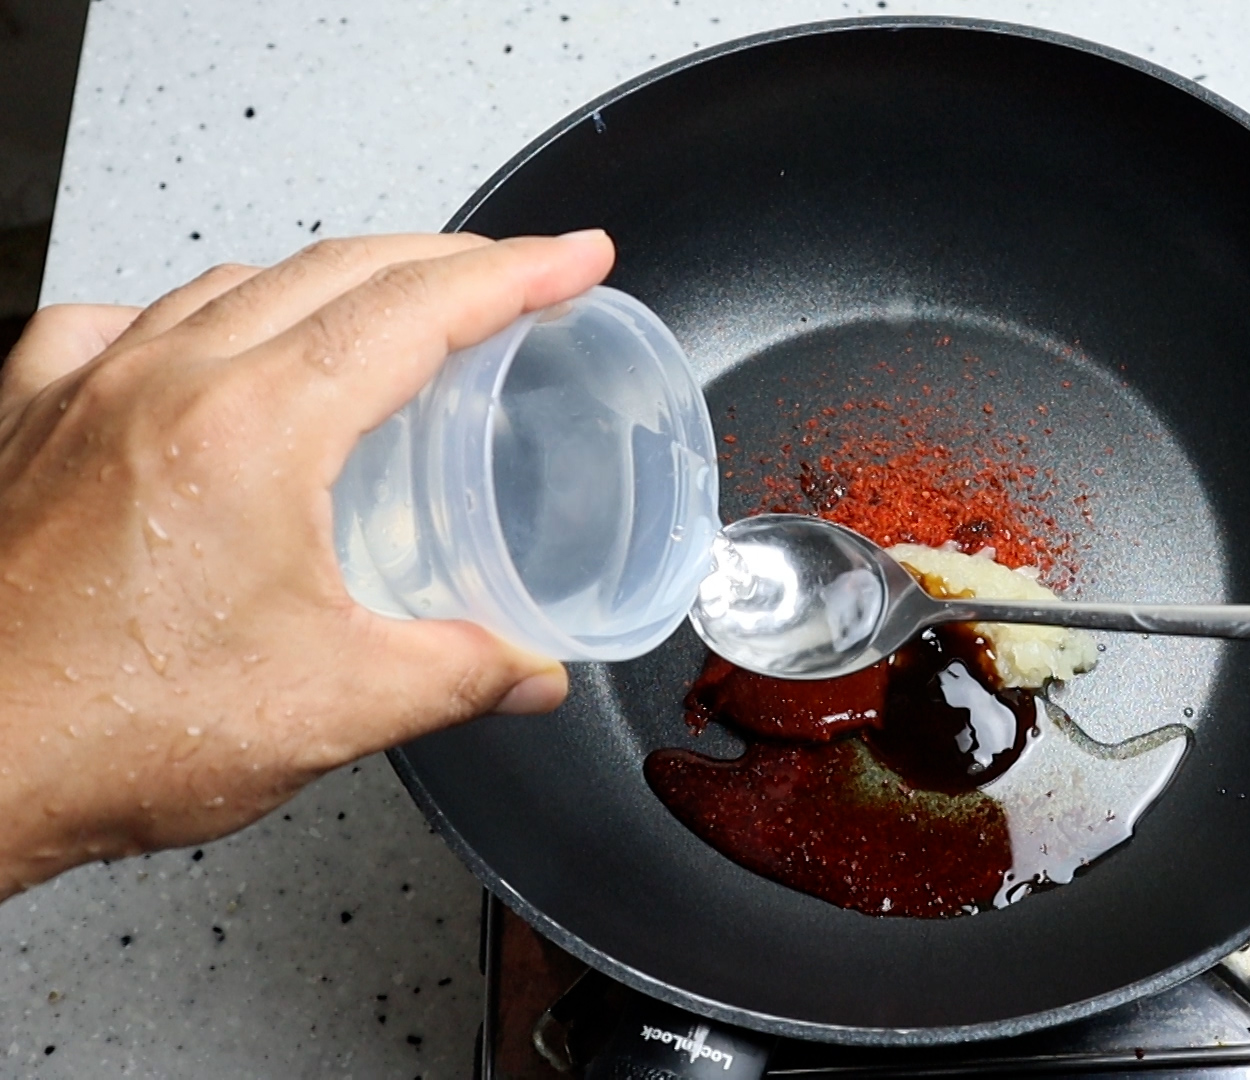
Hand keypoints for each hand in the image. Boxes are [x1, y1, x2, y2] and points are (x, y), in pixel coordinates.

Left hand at [0, 232, 614, 896]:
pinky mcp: (29, 424)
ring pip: (233, 282)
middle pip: (337, 267)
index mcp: (254, 430)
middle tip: (513, 276)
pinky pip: (115, 322)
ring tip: (386, 311)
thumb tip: (529, 670)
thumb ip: (459, 675)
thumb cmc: (100, 732)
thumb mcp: (332, 708)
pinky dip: (186, 315)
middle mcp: (166, 383)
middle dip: (446, 258)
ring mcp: (87, 392)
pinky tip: (202, 346)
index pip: (418, 310)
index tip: (574, 257)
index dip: (517, 273)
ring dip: (331, 279)